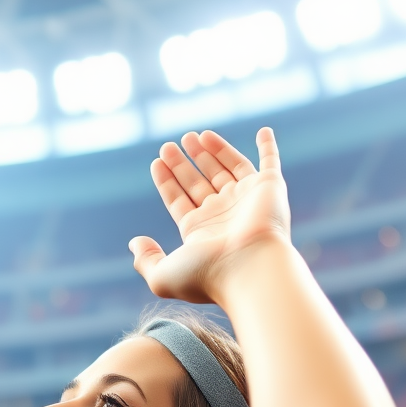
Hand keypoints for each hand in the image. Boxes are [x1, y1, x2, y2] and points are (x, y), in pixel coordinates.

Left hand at [129, 127, 290, 306]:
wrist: (250, 269)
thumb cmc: (207, 274)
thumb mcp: (163, 275)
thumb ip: (146, 260)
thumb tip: (135, 243)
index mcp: (200, 233)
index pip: (179, 201)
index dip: (167, 182)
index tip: (156, 162)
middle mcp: (224, 216)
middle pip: (199, 183)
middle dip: (184, 164)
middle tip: (169, 145)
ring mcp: (247, 201)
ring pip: (228, 169)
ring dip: (212, 151)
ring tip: (192, 136)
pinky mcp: (271, 188)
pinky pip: (270, 162)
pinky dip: (268, 146)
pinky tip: (262, 131)